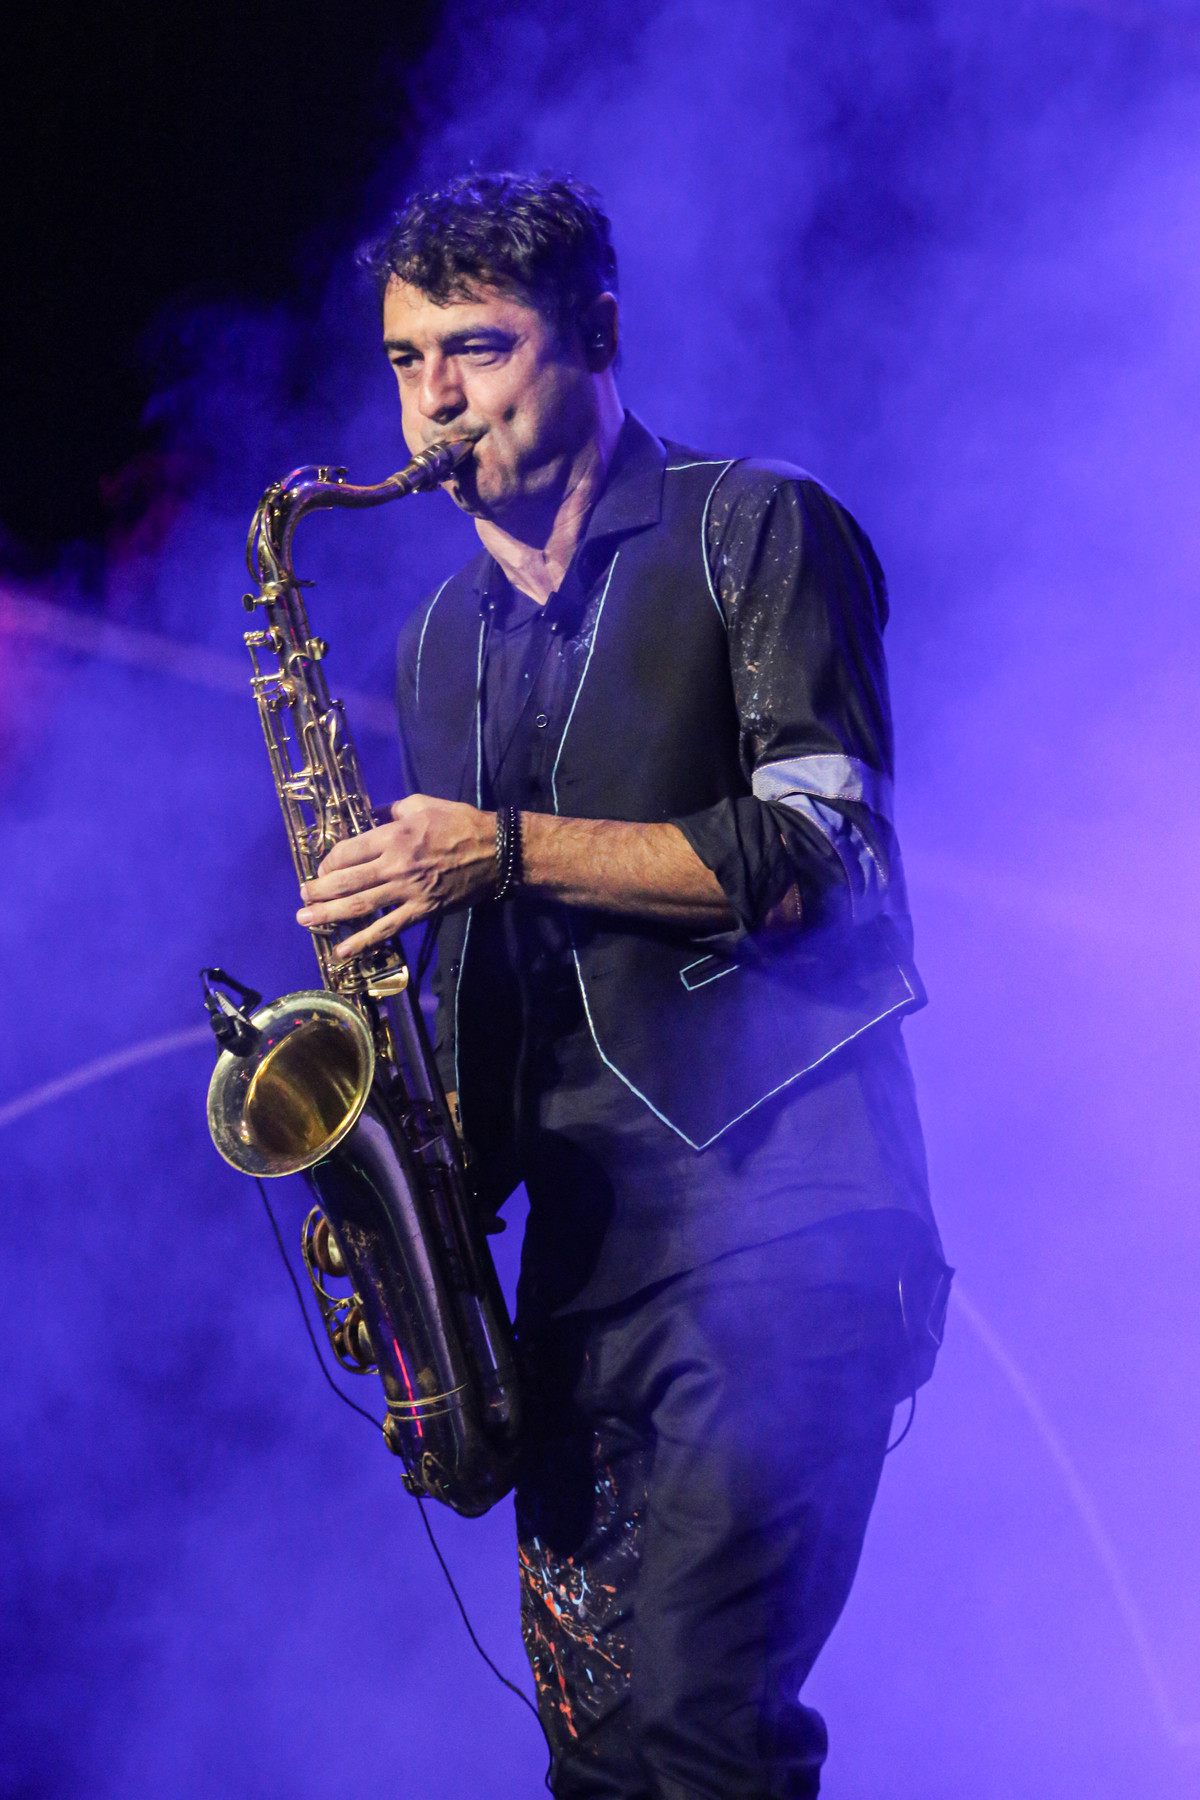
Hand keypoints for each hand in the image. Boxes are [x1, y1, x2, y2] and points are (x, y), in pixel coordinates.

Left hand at [296, 794, 496, 960]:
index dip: (328, 862)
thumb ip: (390, 811)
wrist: (497, 852)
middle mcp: (395, 865)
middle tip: (302, 897)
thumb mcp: (422, 804)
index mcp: (393, 836)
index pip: (347, 852)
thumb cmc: (460, 823)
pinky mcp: (422, 911)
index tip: (321, 868)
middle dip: (318, 890)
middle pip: (346, 881)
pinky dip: (363, 942)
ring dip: (328, 914)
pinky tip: (342, 950)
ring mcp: (408, 891)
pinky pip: (387, 929)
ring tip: (306, 919)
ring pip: (359, 906)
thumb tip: (367, 816)